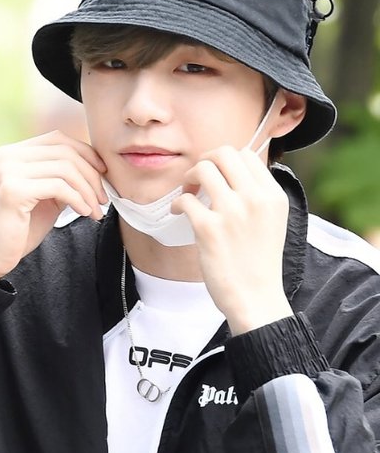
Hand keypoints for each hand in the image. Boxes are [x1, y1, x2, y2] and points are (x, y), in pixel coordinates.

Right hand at [0, 130, 107, 281]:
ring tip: (96, 210)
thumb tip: (95, 168)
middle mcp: (7, 156)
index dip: (86, 154)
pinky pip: (59, 187)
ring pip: (66, 168)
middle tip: (103, 199)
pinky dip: (78, 199)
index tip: (103, 174)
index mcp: (11, 153)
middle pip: (65, 151)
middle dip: (92, 175)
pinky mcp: (13, 190)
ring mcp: (7, 171)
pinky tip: (85, 213)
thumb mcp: (43, 197)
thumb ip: (60, 179)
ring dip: (88, 190)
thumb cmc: (17, 230)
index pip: (58, 139)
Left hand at [171, 146, 292, 334]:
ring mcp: (231, 212)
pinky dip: (178, 203)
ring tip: (188, 193)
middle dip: (205, 161)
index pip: (246, 154)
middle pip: (223, 153)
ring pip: (202, 169)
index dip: (225, 161)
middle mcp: (255, 198)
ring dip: (189, 177)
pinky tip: (179, 213)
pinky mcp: (208, 229)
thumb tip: (232, 172)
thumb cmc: (259, 262)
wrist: (256, 298)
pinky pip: (186, 199)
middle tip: (197, 179)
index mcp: (273, 195)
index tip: (217, 176)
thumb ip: (257, 195)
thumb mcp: (273, 220)